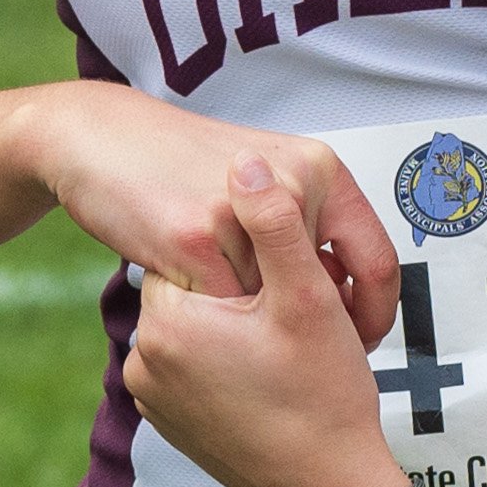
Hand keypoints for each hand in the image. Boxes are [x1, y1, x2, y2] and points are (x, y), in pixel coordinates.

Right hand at [29, 83, 399, 329]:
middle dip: (312, 330)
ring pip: (270, 307)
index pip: (380, 260)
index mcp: (321, 168)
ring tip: (232, 320)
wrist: (107, 139)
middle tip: (293, 347)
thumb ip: (307, 227)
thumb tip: (342, 289)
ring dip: (254, 327)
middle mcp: (294, 184)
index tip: (361, 343)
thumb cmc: (186, 166)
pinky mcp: (196, 237)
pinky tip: (194, 300)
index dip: (377, 315)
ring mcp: (247, 212)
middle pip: (325, 294)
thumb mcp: (266, 181)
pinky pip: (221, 310)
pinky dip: (212, 320)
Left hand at [125, 155, 412, 486]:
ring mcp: (154, 397)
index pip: (198, 248)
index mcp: (168, 322)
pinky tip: (273, 374)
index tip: (292, 275)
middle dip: (249, 287)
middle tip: (300, 313)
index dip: (254, 252)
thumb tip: (245, 162)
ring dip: (240, 321)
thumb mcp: (308, 299)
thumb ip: (274, 224)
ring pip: (200, 324)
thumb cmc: (324, 397)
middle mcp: (143, 361)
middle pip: (201, 285)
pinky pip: (197, 365)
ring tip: (291, 346)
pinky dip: (230, 359)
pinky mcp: (172, 422)